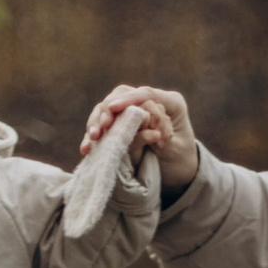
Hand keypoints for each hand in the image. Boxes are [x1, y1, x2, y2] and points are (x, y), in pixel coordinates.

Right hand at [83, 84, 198, 191]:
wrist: (180, 174)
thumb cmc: (181, 159)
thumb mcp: (176, 147)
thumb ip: (159, 131)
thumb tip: (143, 118)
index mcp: (171, 102)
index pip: (146, 94)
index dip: (128, 100)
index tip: (113, 108)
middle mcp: (150, 102)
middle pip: (122, 94)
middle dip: (108, 109)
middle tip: (102, 126)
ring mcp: (134, 111)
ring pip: (108, 107)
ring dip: (97, 121)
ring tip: (93, 137)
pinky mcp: (121, 124)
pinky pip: (104, 124)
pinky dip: (93, 134)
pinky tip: (86, 148)